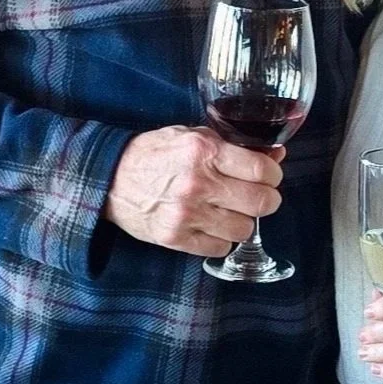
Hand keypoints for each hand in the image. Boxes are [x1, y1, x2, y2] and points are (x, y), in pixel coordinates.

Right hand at [105, 126, 283, 256]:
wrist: (108, 178)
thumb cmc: (153, 153)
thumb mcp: (192, 135)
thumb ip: (232, 145)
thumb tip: (274, 156)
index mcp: (204, 152)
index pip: (262, 171)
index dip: (273, 175)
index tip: (270, 177)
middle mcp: (198, 184)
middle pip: (261, 203)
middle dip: (266, 199)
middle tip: (258, 196)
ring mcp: (187, 215)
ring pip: (244, 229)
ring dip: (242, 221)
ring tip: (229, 211)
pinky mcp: (175, 238)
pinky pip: (220, 248)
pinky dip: (222, 239)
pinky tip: (212, 225)